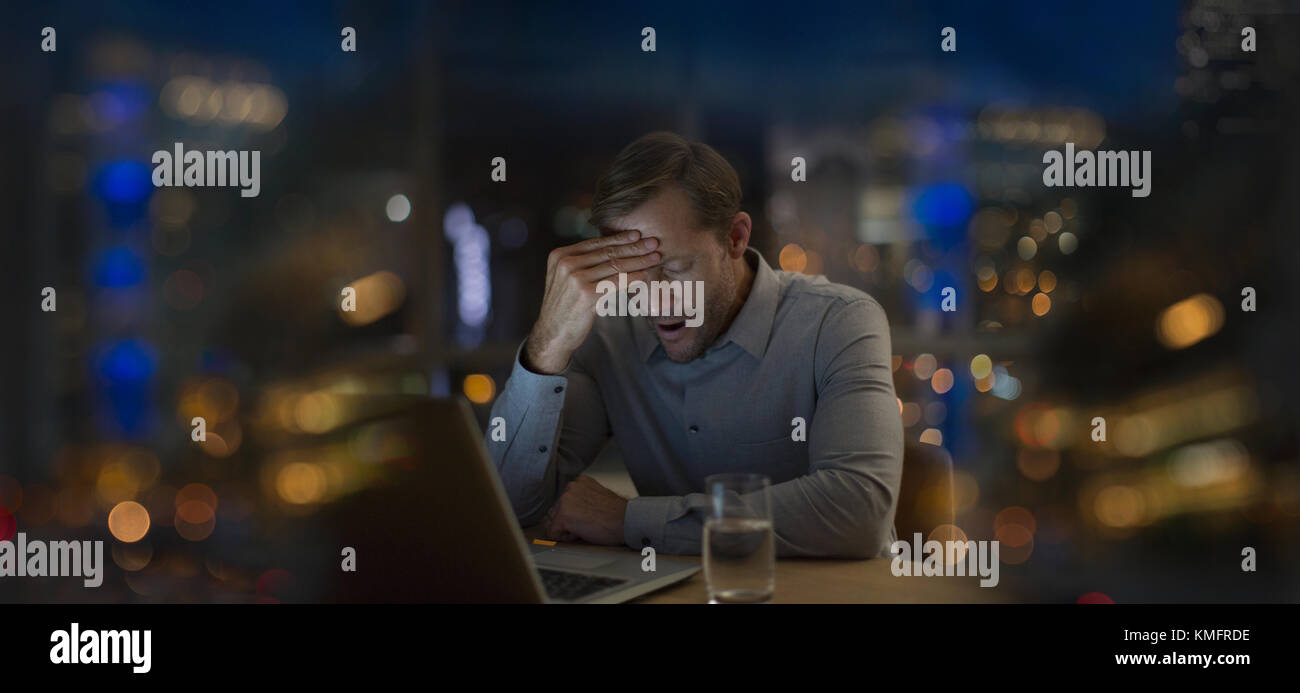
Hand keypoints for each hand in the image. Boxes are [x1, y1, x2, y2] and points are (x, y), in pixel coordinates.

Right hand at [524, 230, 660, 373]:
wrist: (552, 333)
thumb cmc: (564, 307)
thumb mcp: (565, 279)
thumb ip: (581, 264)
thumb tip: (610, 251)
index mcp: (560, 255)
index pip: (595, 243)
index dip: (618, 238)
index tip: (637, 235)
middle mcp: (566, 263)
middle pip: (607, 252)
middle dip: (633, 247)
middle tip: (653, 242)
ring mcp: (575, 278)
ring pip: (615, 265)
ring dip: (638, 260)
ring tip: (655, 257)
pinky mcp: (586, 294)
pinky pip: (616, 282)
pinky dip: (633, 277)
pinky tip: (645, 274)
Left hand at [541, 475, 628, 545]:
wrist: (627, 521)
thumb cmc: (618, 515)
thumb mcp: (598, 498)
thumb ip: (583, 500)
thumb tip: (573, 512)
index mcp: (580, 482)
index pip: (564, 502)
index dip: (576, 515)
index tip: (590, 517)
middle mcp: (570, 487)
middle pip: (555, 512)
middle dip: (568, 522)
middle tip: (590, 523)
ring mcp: (565, 500)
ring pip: (554, 523)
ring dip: (567, 529)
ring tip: (587, 526)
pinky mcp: (563, 515)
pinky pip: (554, 534)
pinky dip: (566, 539)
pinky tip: (583, 532)